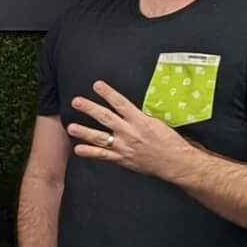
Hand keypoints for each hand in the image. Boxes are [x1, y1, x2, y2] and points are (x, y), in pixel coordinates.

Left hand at [65, 81, 188, 181]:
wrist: (176, 161)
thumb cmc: (169, 141)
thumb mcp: (157, 122)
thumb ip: (140, 116)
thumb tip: (127, 107)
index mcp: (140, 120)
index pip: (121, 103)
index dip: (108, 93)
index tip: (97, 85)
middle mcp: (130, 132)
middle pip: (106, 118)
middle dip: (90, 109)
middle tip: (76, 101)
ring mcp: (124, 146)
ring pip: (100, 137)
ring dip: (84, 132)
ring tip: (70, 127)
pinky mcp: (122, 159)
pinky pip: (103, 155)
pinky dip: (90, 153)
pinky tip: (78, 149)